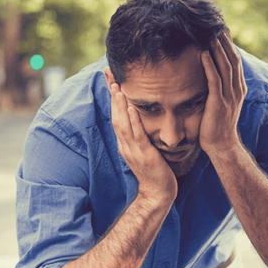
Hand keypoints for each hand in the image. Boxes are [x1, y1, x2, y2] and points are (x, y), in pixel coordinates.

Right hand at [104, 68, 176, 203]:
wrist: (159, 194)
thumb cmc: (156, 172)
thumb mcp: (146, 150)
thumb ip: (142, 135)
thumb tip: (142, 120)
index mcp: (125, 143)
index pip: (116, 116)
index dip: (112, 97)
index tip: (111, 78)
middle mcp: (125, 144)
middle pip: (114, 116)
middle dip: (111, 95)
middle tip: (109, 74)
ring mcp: (133, 150)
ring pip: (122, 124)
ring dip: (119, 105)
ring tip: (117, 87)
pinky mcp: (144, 155)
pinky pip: (136, 135)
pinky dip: (132, 120)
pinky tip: (130, 108)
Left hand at [199, 32, 247, 157]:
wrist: (222, 145)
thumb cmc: (217, 125)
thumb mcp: (222, 103)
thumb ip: (220, 88)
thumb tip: (211, 75)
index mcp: (238, 89)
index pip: (235, 62)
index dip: (229, 46)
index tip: (221, 32)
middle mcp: (236, 90)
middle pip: (232, 60)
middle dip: (224, 43)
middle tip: (216, 27)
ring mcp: (229, 96)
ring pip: (225, 67)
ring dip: (217, 50)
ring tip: (210, 35)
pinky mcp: (219, 102)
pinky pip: (214, 80)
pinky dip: (209, 65)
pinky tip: (203, 54)